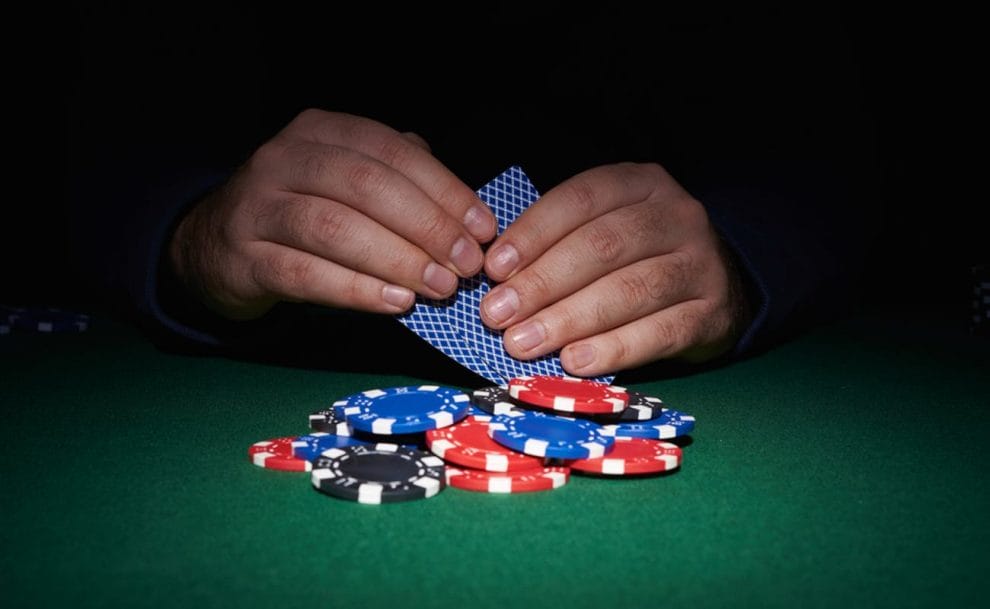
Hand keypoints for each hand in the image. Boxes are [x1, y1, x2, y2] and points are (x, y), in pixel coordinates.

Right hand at [168, 109, 495, 319]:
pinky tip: (396, 302)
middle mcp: (284, 158)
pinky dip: (357, 289)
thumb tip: (465, 211)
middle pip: (366, 186)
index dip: (444, 189)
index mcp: (320, 131)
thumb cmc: (301, 210)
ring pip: (335, 228)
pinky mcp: (244, 257)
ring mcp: (258, 206)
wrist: (216, 244)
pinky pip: (306, 273)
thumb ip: (398, 179)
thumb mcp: (344, 179)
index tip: (483, 228)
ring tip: (439, 287)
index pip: (391, 150)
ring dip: (397, 259)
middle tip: (466, 264)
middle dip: (427, 226)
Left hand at [479, 163, 752, 375]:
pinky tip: (575, 361)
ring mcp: (700, 264)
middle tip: (497, 314)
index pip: (581, 199)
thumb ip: (559, 243)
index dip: (533, 233)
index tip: (494, 268)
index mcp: (642, 184)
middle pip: (603, 246)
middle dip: (542, 282)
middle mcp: (676, 216)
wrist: (720, 284)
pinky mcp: (711, 313)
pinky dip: (613, 349)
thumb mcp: (607, 228)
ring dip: (569, 319)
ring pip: (629, 290)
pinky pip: (659, 332)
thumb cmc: (642, 257)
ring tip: (524, 342)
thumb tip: (498, 279)